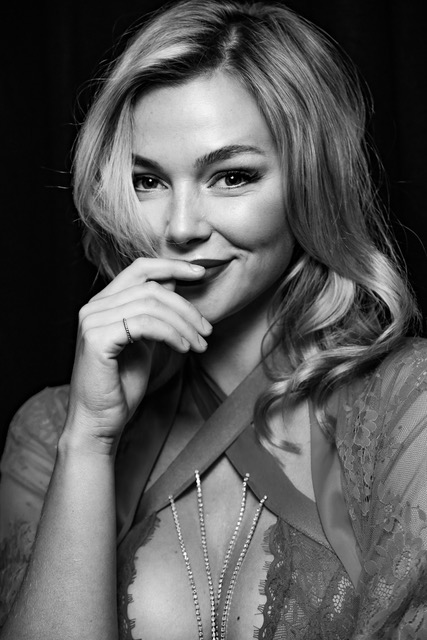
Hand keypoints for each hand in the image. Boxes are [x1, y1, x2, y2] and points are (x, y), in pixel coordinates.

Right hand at [62, 258, 211, 453]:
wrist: (100, 422)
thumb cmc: (122, 385)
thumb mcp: (144, 341)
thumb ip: (154, 314)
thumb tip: (175, 284)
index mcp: (103, 303)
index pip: (140, 269)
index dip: (172, 266)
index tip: (201, 272)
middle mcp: (93, 307)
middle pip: (151, 288)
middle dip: (186, 308)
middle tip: (207, 330)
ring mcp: (92, 321)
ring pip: (152, 305)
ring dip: (184, 325)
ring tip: (198, 345)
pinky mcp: (97, 339)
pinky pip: (145, 324)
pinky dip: (171, 334)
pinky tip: (183, 348)